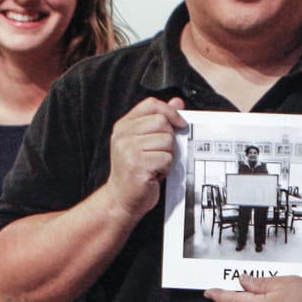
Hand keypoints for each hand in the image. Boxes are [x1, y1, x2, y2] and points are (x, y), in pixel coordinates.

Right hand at [106, 98, 188, 217]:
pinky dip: (166, 168)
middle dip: (169, 140)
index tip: (180, 124)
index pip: (151, 104)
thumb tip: (177, 102)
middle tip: (160, 154)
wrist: (121, 199)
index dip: (170, 111)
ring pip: (167, 141)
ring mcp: (128, 149)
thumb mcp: (144, 142)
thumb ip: (158, 120)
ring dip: (168, 156)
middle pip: (162, 122)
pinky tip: (155, 174)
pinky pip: (166, 158)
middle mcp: (123, 135)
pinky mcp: (137, 164)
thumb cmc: (135, 171)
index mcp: (124, 126)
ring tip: (155, 165)